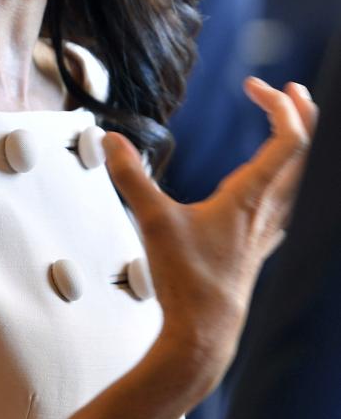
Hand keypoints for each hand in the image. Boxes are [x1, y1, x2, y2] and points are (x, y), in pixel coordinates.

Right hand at [104, 79, 316, 395]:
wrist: (204, 333)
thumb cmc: (188, 282)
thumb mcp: (153, 221)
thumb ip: (131, 177)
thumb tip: (112, 141)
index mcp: (250, 198)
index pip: (289, 140)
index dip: (279, 106)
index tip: (253, 86)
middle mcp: (268, 210)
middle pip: (306, 153)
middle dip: (301, 114)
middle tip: (290, 89)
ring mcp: (268, 228)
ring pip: (302, 176)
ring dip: (300, 143)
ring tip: (290, 121)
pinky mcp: (261, 243)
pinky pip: (289, 201)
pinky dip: (290, 176)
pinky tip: (278, 184)